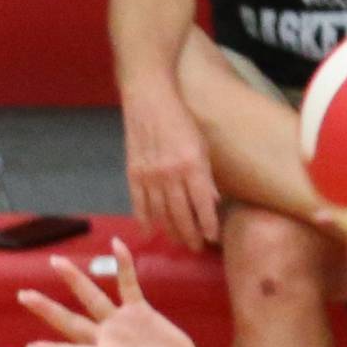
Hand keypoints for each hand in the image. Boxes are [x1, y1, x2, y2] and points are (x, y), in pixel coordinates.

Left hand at [16, 237, 200, 346]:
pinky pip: (128, 284)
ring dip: (75, 280)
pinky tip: (117, 244)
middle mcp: (108, 340)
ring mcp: (121, 324)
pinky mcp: (139, 312)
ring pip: (93, 298)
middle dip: (48, 310)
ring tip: (55, 262)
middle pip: (72, 323)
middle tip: (22, 295)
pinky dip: (124, 266)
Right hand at [122, 87, 220, 250]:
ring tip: (178, 241)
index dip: (208, 225)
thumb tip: (213, 203)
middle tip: (195, 248)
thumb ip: (206, 175)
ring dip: (170, 231)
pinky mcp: (133, 173)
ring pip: (161, 214)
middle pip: (181, 215)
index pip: (203, 205)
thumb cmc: (181, 119)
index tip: (212, 238)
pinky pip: (139, 204)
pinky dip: (144, 221)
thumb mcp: (202, 145)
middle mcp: (171, 175)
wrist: (149, 98)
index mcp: (192, 166)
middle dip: (190, 235)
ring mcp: (149, 176)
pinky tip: (150, 232)